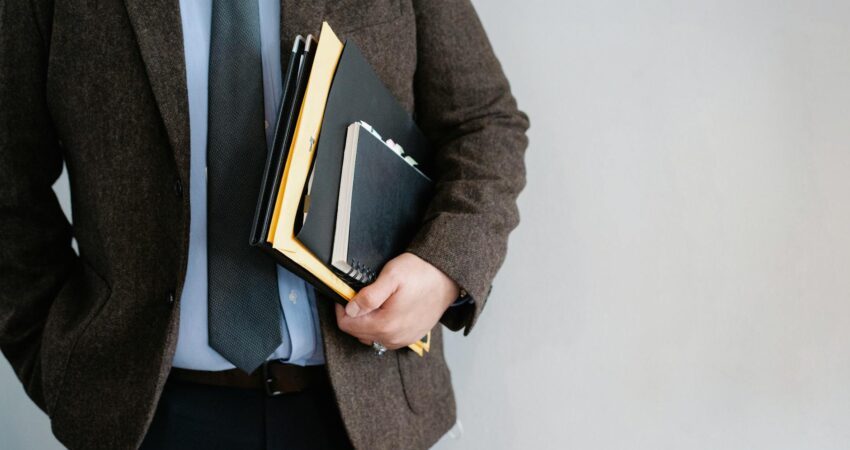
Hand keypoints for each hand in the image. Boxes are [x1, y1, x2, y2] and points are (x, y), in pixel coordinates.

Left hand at [335, 252, 459, 349]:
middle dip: (355, 314)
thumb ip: (368, 296)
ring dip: (367, 321)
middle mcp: (393, 338)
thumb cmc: (422, 273)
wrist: (448, 277)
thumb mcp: (391, 277)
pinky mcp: (411, 337)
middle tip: (362, 294)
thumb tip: (350, 309)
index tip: (348, 294)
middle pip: (357, 332)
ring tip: (376, 301)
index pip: (347, 325)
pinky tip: (387, 310)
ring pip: (371, 336)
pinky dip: (381, 326)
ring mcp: (403, 339)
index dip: (342, 307)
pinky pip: (386, 337)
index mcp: (385, 325)